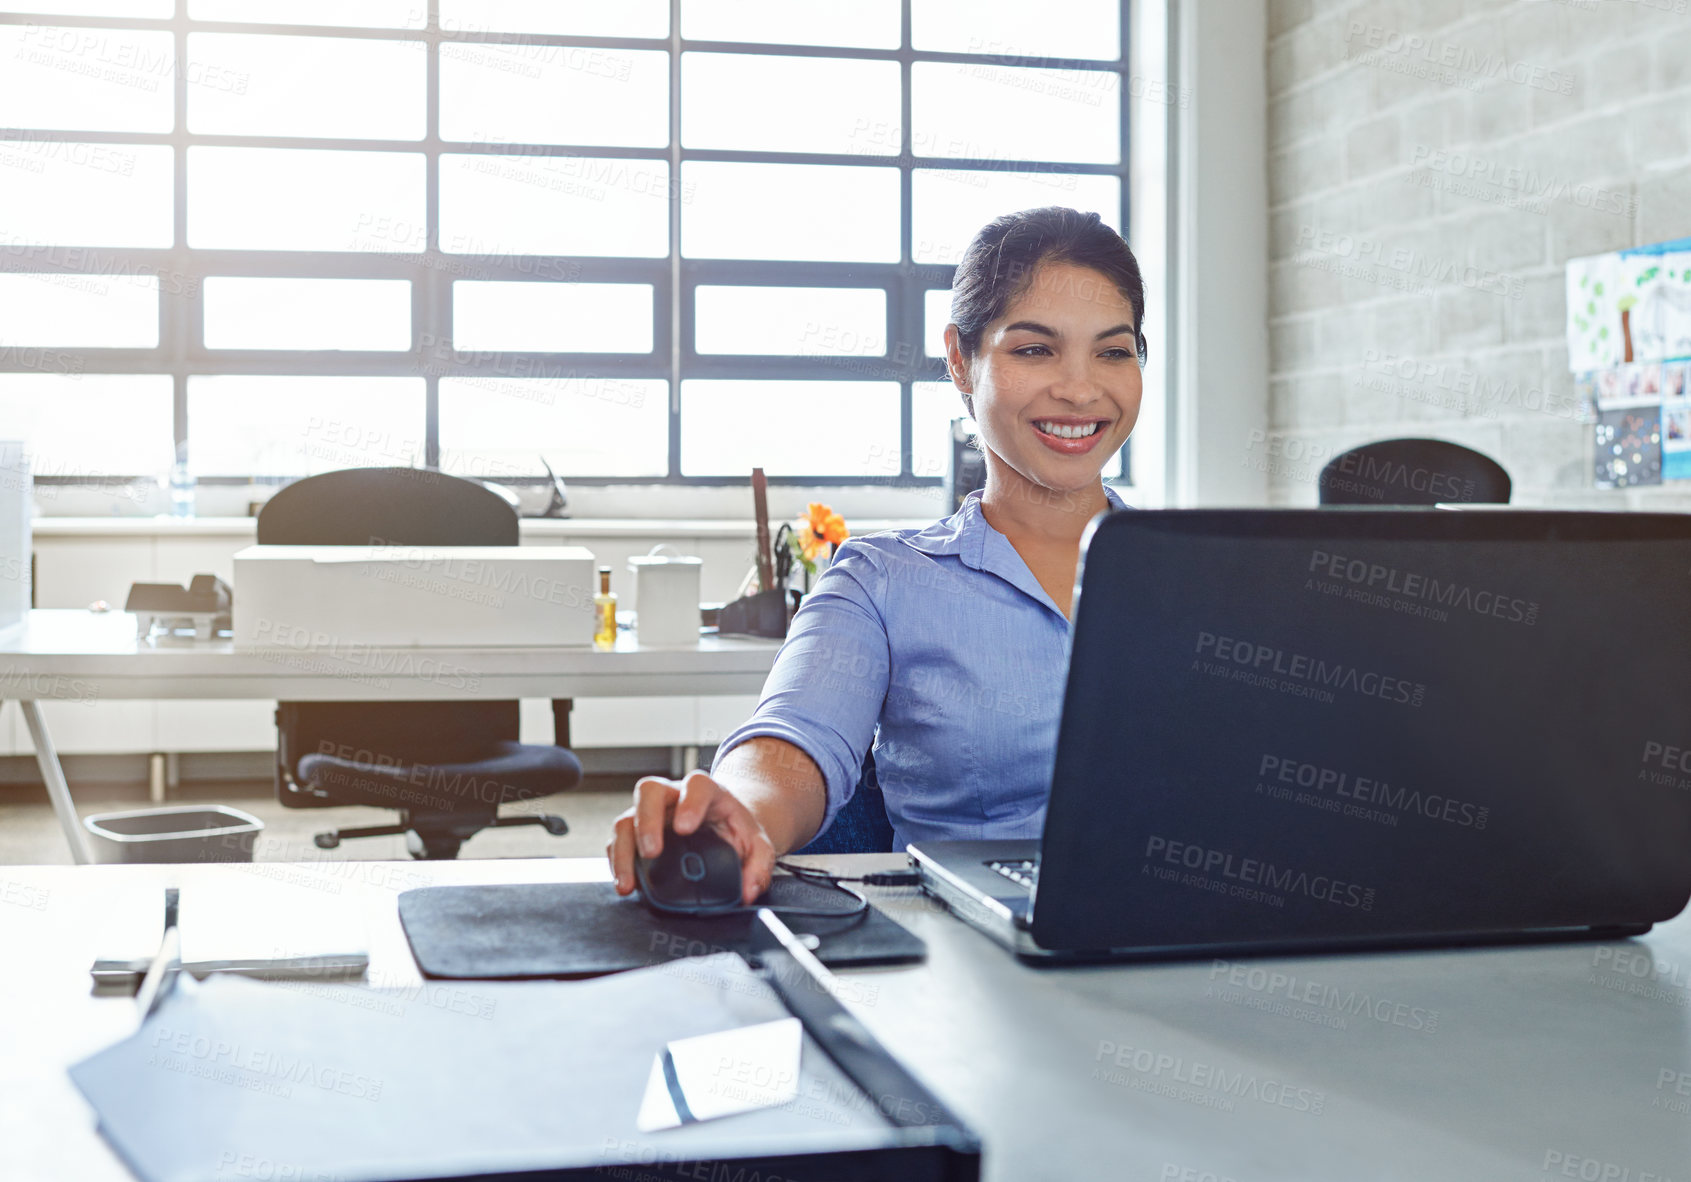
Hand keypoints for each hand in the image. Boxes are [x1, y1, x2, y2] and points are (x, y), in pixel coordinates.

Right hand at [607, 770, 777, 905]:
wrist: (724, 828)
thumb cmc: (737, 831)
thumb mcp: (758, 845)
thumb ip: (759, 865)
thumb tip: (748, 891)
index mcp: (707, 792)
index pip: (696, 785)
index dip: (689, 802)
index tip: (685, 828)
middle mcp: (673, 796)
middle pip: (650, 791)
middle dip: (647, 822)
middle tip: (652, 852)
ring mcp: (651, 813)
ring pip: (627, 818)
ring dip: (624, 850)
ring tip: (629, 882)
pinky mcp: (637, 833)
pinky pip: (618, 842)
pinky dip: (617, 863)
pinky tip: (625, 885)